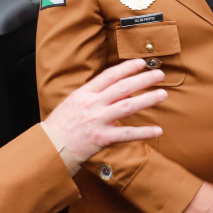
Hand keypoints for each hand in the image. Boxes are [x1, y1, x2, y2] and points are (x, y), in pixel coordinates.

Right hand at [42, 59, 165, 175]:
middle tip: (160, 75)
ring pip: (128, 106)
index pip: (110, 75)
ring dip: (147, 99)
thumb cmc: (59, 127)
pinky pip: (127, 134)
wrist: (48, 149)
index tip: (141, 63)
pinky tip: (157, 130)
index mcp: (84, 93)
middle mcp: (92, 104)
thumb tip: (110, 90)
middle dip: (143, 79)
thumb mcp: (72, 103)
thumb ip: (91, 96)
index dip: (127, 67)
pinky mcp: (102, 138)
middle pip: (123, 87)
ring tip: (163, 95)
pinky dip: (144, 132)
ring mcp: (97, 121)